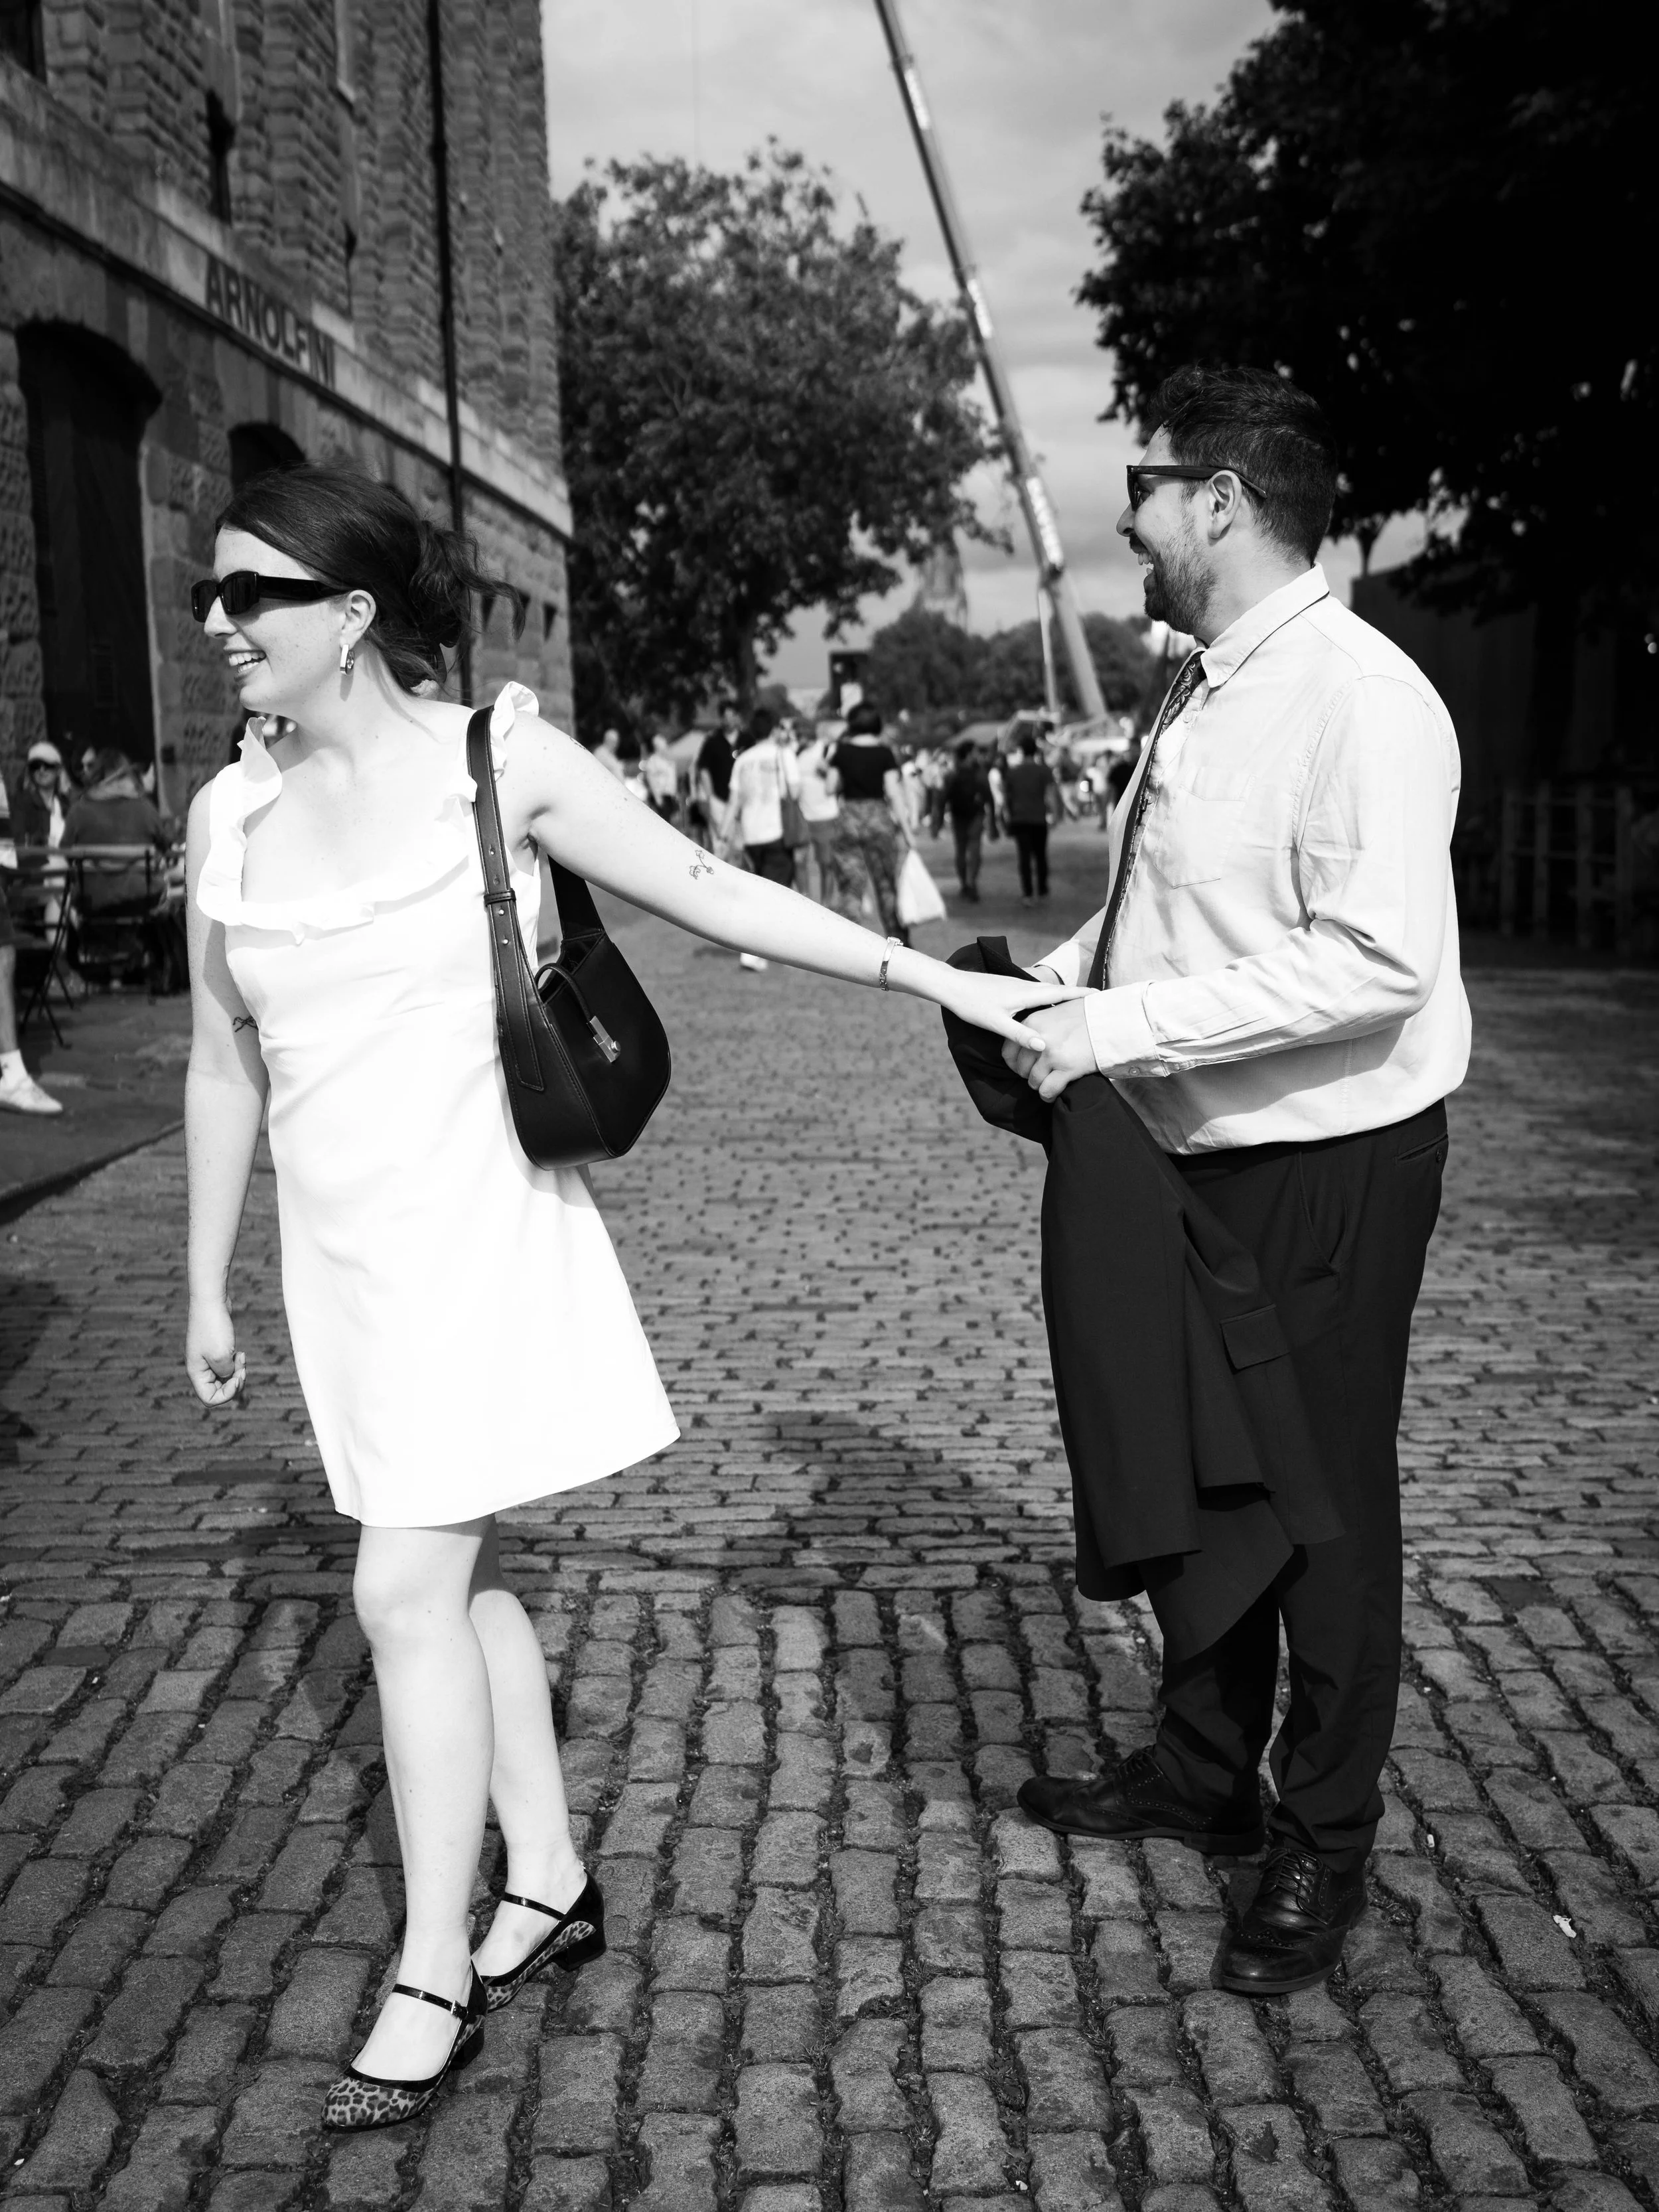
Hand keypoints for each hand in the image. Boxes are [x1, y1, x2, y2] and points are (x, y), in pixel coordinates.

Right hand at [186, 1298, 245, 1405]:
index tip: (237, 1378)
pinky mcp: (215, 1349)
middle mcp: (199, 1368)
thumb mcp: (222, 1356)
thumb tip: (229, 1377)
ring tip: (241, 1357)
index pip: (210, 1399)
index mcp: (196, 1373)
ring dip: (237, 1372)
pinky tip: (240, 1353)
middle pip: (219, 1390)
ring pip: (224, 1377)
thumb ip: (226, 1374)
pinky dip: (235, 1363)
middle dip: (235, 1382)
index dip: (227, 1395)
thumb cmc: (214, 1327)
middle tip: (243, 1368)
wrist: (211, 1301)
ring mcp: (206, 1358)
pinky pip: (226, 1365)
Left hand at [934, 967, 1086, 1049]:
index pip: (1060, 993)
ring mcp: (1017, 985)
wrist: (951, 985)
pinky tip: (1047, 1006)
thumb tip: (1044, 1047)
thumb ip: (1020, 1035)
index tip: (1100, 996)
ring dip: (1063, 996)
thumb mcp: (996, 1023)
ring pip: (1046, 991)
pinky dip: (1048, 998)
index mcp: (1026, 994)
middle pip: (1057, 991)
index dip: (1081, 995)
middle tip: (1096, 1004)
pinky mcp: (1010, 987)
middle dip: (1077, 997)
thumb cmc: (972, 1004)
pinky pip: (1036, 992)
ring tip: (1078, 1006)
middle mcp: (1025, 986)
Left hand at [1001, 997, 1097, 1099]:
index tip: (1022, 1067)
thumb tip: (1028, 1041)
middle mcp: (1038, 1038)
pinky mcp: (1067, 1067)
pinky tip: (1052, 1094)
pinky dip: (1048, 1095)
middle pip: (1020, 1067)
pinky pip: (1047, 1090)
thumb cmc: (1086, 1015)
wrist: (1111, 1021)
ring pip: (1033, 1081)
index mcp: (1033, 1021)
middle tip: (1039, 1074)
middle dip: (1028, 1075)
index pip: (1008, 1050)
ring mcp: (1052, 1053)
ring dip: (1039, 1085)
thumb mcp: (1056, 1011)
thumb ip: (1040, 1024)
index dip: (1014, 1063)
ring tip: (1048, 1082)